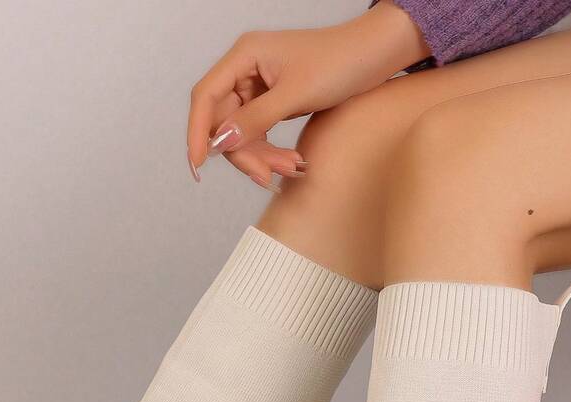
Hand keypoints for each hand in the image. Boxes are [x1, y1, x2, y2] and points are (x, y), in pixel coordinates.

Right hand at [186, 1, 429, 190]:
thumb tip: (220, 143)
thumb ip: (255, 119)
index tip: (199, 166)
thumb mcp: (295, 94)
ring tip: (293, 168)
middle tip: (267, 177)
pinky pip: (258, 134)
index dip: (198, 133)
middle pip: (223, 122)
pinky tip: (291, 163)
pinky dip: (271, 152)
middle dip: (244, 153)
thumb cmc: (339, 62)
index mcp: (245, 55)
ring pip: (241, 134)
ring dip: (261, 157)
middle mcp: (245, 69)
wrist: (372, 56)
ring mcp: (257, 86)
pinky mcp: (270, 102)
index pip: (206, 97)